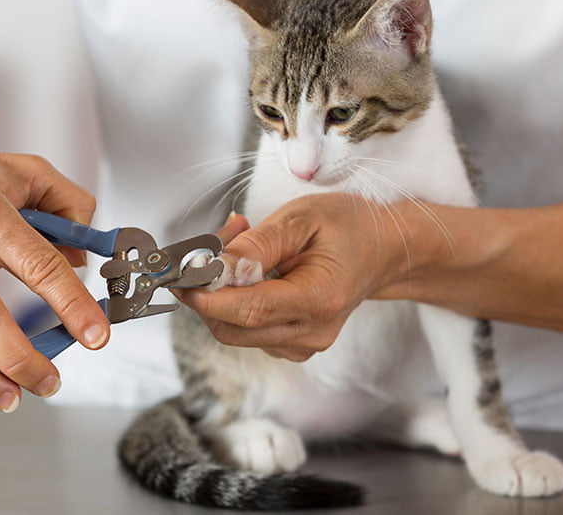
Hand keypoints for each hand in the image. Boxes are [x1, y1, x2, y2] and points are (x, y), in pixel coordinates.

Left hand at [175, 193, 411, 360]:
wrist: (382, 249)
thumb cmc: (347, 227)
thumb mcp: (302, 217)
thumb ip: (258, 244)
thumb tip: (215, 267)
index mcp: (319, 299)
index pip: (249, 310)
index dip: (206, 296)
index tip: (180, 274)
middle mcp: (312, 332)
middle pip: (233, 329)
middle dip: (206, 293)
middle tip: (205, 250)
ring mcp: (303, 345)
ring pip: (236, 332)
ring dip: (221, 294)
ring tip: (238, 248)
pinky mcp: (293, 345)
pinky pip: (248, 331)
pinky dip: (236, 303)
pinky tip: (251, 271)